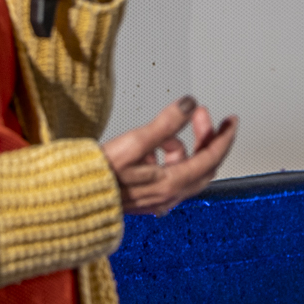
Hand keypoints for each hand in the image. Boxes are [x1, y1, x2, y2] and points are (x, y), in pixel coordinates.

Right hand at [103, 97, 238, 215]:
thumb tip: (189, 104)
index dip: (224, 137)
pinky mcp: (146, 198)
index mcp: (171, 183)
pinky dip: (166, 157)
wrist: (72, 199)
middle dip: (205, 138)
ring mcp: (157, 199)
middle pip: (203, 165)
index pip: (211, 158)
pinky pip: (168, 175)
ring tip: (164, 130)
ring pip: (184, 170)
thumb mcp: (135, 143)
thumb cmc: (99, 175)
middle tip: (202, 115)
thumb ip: (165, 123)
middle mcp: (168, 195)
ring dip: (181, 146)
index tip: (231, 121)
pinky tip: (149, 148)